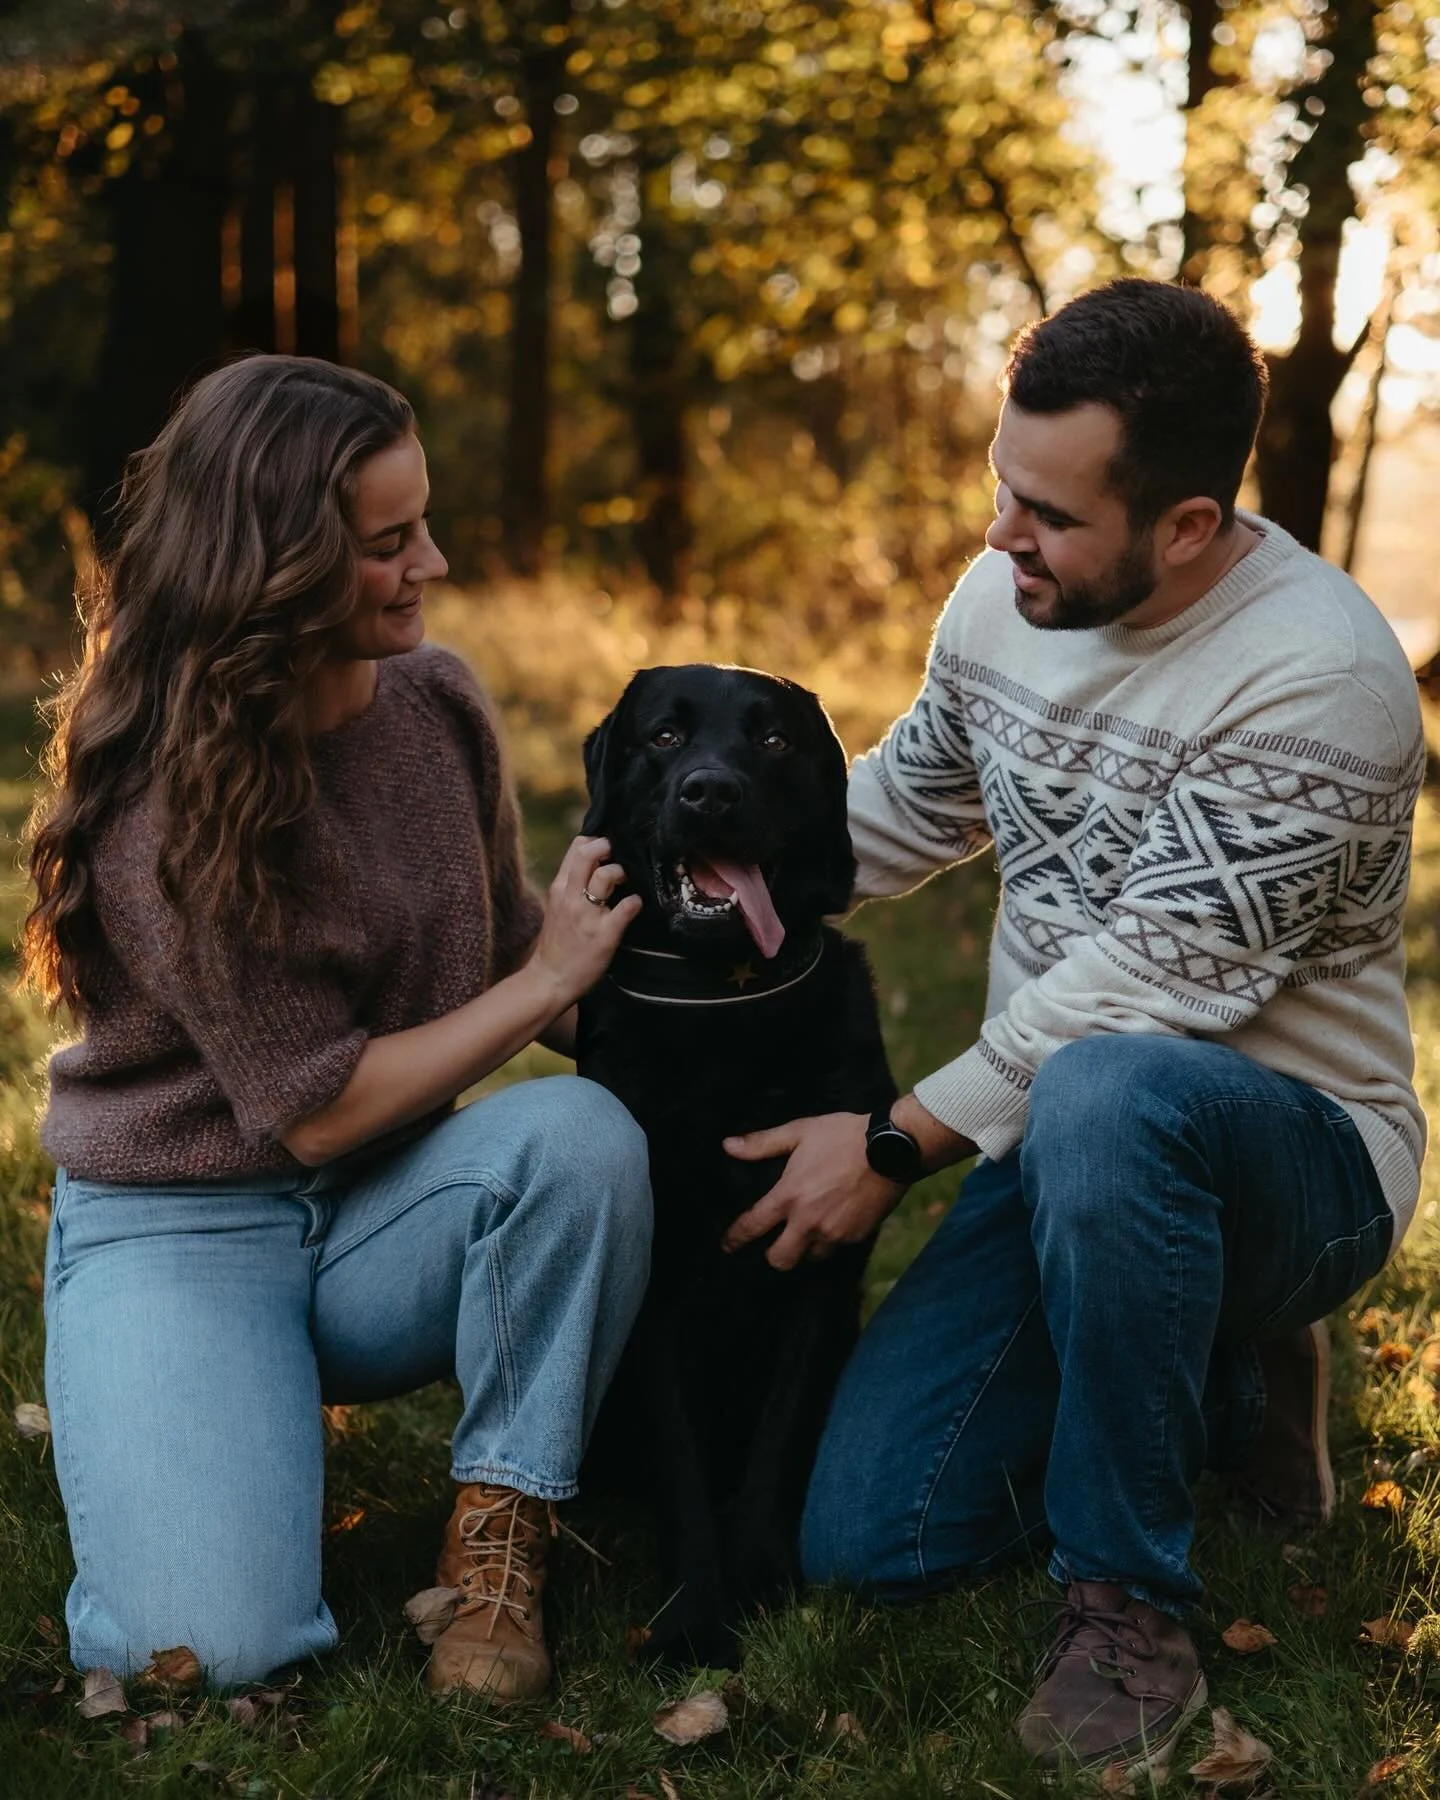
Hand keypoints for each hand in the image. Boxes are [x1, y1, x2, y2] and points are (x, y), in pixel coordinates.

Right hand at [528, 836, 641, 1009]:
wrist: (549, 978)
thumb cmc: (557, 943)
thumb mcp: (557, 906)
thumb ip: (572, 885)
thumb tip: (594, 864)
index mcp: (559, 888)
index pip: (576, 847)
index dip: (596, 841)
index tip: (609, 848)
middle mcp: (571, 897)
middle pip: (588, 853)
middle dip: (608, 847)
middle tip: (620, 855)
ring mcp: (587, 915)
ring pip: (606, 875)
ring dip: (622, 872)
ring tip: (628, 881)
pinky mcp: (604, 934)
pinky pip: (626, 908)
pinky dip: (635, 902)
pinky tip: (636, 905)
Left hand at [721, 1111, 905, 1270]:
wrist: (892, 1148)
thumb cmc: (844, 1136)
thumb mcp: (800, 1131)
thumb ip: (762, 1143)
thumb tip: (728, 1146)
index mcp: (789, 1196)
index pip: (753, 1227)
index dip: (735, 1238)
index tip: (728, 1245)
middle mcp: (809, 1221)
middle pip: (780, 1260)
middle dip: (773, 1255)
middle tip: (775, 1242)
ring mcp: (834, 1233)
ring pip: (810, 1257)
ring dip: (805, 1248)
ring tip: (807, 1231)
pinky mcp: (856, 1237)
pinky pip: (836, 1248)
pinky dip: (830, 1240)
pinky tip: (833, 1222)